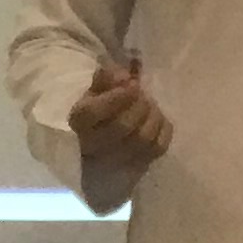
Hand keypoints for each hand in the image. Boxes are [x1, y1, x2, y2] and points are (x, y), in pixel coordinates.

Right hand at [70, 56, 172, 193]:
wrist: (105, 148)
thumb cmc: (101, 112)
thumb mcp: (97, 91)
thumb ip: (107, 77)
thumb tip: (124, 76)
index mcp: (79, 121)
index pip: (91, 112)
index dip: (115, 97)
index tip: (132, 84)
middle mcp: (93, 145)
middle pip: (121, 126)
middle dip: (139, 105)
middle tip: (143, 94)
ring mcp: (117, 160)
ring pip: (143, 138)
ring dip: (152, 116)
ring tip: (151, 105)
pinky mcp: (139, 167)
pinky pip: (158, 147)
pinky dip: (163, 129)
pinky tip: (157, 120)